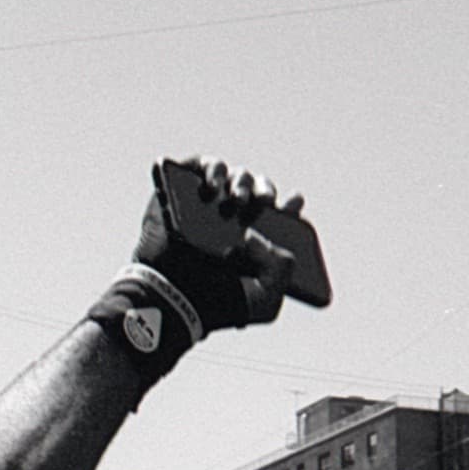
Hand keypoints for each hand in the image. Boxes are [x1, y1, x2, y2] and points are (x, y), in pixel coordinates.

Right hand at [135, 155, 301, 332]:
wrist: (173, 298)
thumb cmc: (217, 303)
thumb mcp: (266, 298)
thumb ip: (282, 267)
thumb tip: (255, 233)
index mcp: (258, 242)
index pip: (282, 217)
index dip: (290, 207)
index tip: (295, 202)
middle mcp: (234, 219)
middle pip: (259, 189)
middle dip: (264, 191)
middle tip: (263, 203)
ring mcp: (209, 203)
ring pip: (234, 175)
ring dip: (241, 181)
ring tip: (236, 199)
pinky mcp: (181, 191)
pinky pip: (200, 165)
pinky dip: (211, 168)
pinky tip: (214, 186)